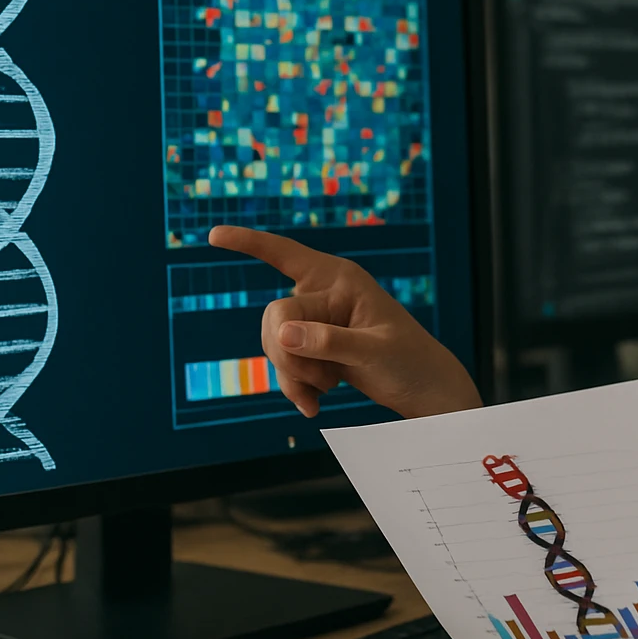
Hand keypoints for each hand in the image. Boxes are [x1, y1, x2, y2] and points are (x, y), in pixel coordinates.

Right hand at [207, 225, 482, 419]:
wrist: (423, 390)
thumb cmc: (409, 362)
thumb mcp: (373, 352)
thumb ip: (328, 342)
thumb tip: (283, 334)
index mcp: (340, 279)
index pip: (286, 255)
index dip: (249, 243)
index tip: (214, 234)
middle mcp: (323, 294)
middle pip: (275, 318)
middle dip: (289, 354)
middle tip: (324, 380)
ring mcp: (316, 321)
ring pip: (275, 344)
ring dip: (294, 375)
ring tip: (327, 392)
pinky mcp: (314, 347)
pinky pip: (284, 364)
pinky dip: (296, 386)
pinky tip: (316, 404)